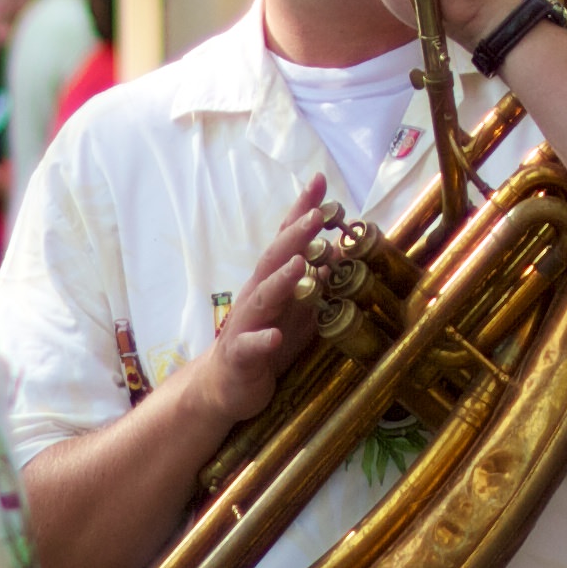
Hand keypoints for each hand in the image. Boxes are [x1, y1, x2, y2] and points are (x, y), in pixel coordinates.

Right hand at [179, 183, 330, 437]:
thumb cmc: (265, 342)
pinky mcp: (240, 354)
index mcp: (272, 282)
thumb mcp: (297, 310)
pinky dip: (263, 340)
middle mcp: (256, 295)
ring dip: (281, 280)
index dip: (301, 211)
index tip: (319, 181)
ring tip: (300, 264)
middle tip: (317, 215)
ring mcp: (246, 324)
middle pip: (275, 260)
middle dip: (295, 236)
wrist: (226, 386)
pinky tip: (275, 336)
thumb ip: (316, 282)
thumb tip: (340, 251)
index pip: (287, 240)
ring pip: (263, 297)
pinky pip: (251, 346)